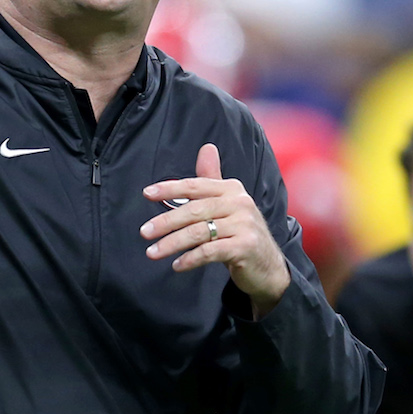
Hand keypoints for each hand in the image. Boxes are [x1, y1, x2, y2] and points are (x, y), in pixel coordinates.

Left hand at [141, 143, 290, 317]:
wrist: (268, 265)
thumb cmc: (240, 232)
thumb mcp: (227, 204)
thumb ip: (212, 179)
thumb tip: (206, 147)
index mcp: (232, 189)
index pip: (195, 185)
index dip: (170, 188)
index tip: (147, 193)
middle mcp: (240, 203)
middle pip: (194, 210)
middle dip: (166, 221)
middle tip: (144, 232)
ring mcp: (245, 225)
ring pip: (200, 232)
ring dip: (172, 244)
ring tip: (152, 252)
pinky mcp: (246, 247)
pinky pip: (210, 251)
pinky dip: (191, 259)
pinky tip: (177, 265)